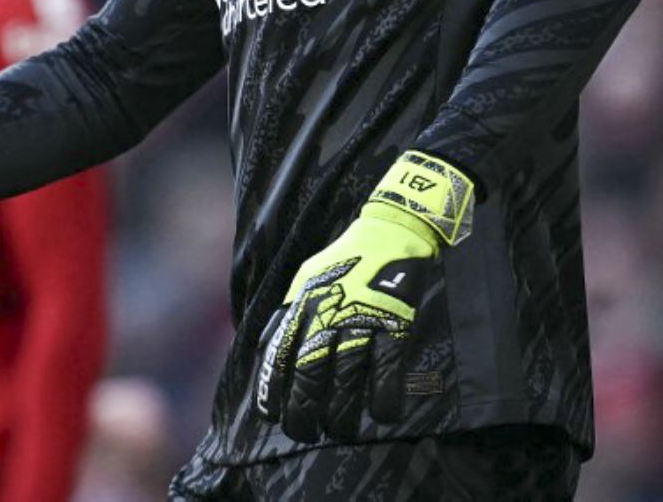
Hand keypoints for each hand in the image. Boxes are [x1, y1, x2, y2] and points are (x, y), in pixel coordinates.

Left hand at [256, 150, 473, 441]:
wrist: (392, 230)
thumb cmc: (346, 259)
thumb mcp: (305, 278)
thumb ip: (288, 313)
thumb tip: (268, 351)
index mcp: (303, 303)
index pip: (279, 354)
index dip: (273, 389)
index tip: (272, 414)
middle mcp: (328, 314)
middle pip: (309, 375)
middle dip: (303, 412)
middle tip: (305, 432)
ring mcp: (362, 320)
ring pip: (345, 380)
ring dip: (341, 414)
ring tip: (338, 430)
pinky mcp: (394, 324)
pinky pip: (387, 370)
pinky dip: (384, 398)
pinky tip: (383, 414)